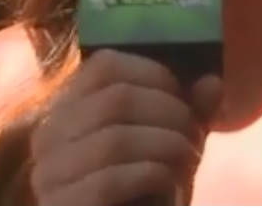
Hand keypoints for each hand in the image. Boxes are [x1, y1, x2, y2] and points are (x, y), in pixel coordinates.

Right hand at [29, 50, 222, 204]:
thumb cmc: (145, 190)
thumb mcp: (169, 146)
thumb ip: (188, 113)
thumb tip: (213, 83)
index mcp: (68, 108)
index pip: (105, 66)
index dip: (154, 73)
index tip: (185, 97)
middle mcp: (48, 137)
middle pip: (116, 100)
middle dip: (171, 114)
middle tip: (196, 137)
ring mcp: (49, 175)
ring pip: (116, 140)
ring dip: (168, 147)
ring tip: (189, 162)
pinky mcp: (63, 206)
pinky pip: (112, 180)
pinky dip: (153, 178)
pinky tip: (169, 187)